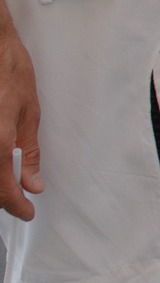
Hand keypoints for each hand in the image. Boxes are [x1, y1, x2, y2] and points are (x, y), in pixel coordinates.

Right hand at [0, 1, 41, 221]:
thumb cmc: (8, 71)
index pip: (1, 187)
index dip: (15, 205)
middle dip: (3, 193)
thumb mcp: (28, 112)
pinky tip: (2, 160)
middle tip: (20, 195)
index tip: (27, 212)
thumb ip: (27, 151)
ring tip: (10, 176)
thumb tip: (32, 182)